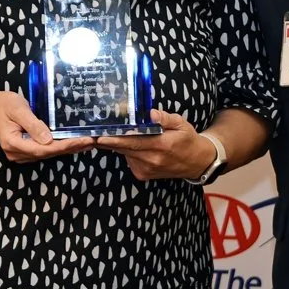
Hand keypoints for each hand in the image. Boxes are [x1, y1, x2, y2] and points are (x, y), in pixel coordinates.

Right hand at [0, 91, 94, 162]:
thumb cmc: (4, 105)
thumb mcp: (18, 110)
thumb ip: (33, 124)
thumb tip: (48, 139)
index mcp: (13, 144)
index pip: (43, 149)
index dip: (63, 146)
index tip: (82, 141)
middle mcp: (17, 154)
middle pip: (48, 153)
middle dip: (70, 148)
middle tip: (91, 142)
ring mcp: (21, 155)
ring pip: (48, 154)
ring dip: (68, 149)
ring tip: (88, 143)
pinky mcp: (27, 151)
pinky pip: (46, 151)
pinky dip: (61, 147)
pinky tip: (75, 143)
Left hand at [96, 109, 212, 181]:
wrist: (196, 163)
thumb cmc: (187, 140)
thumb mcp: (181, 123)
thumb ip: (164, 118)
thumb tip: (150, 113)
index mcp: (162, 145)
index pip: (134, 142)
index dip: (116, 139)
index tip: (100, 136)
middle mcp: (152, 160)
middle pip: (124, 148)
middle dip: (107, 140)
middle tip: (92, 134)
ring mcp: (146, 169)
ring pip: (125, 153)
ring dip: (119, 144)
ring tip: (117, 134)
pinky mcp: (142, 175)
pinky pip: (129, 159)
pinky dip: (128, 151)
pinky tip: (137, 146)